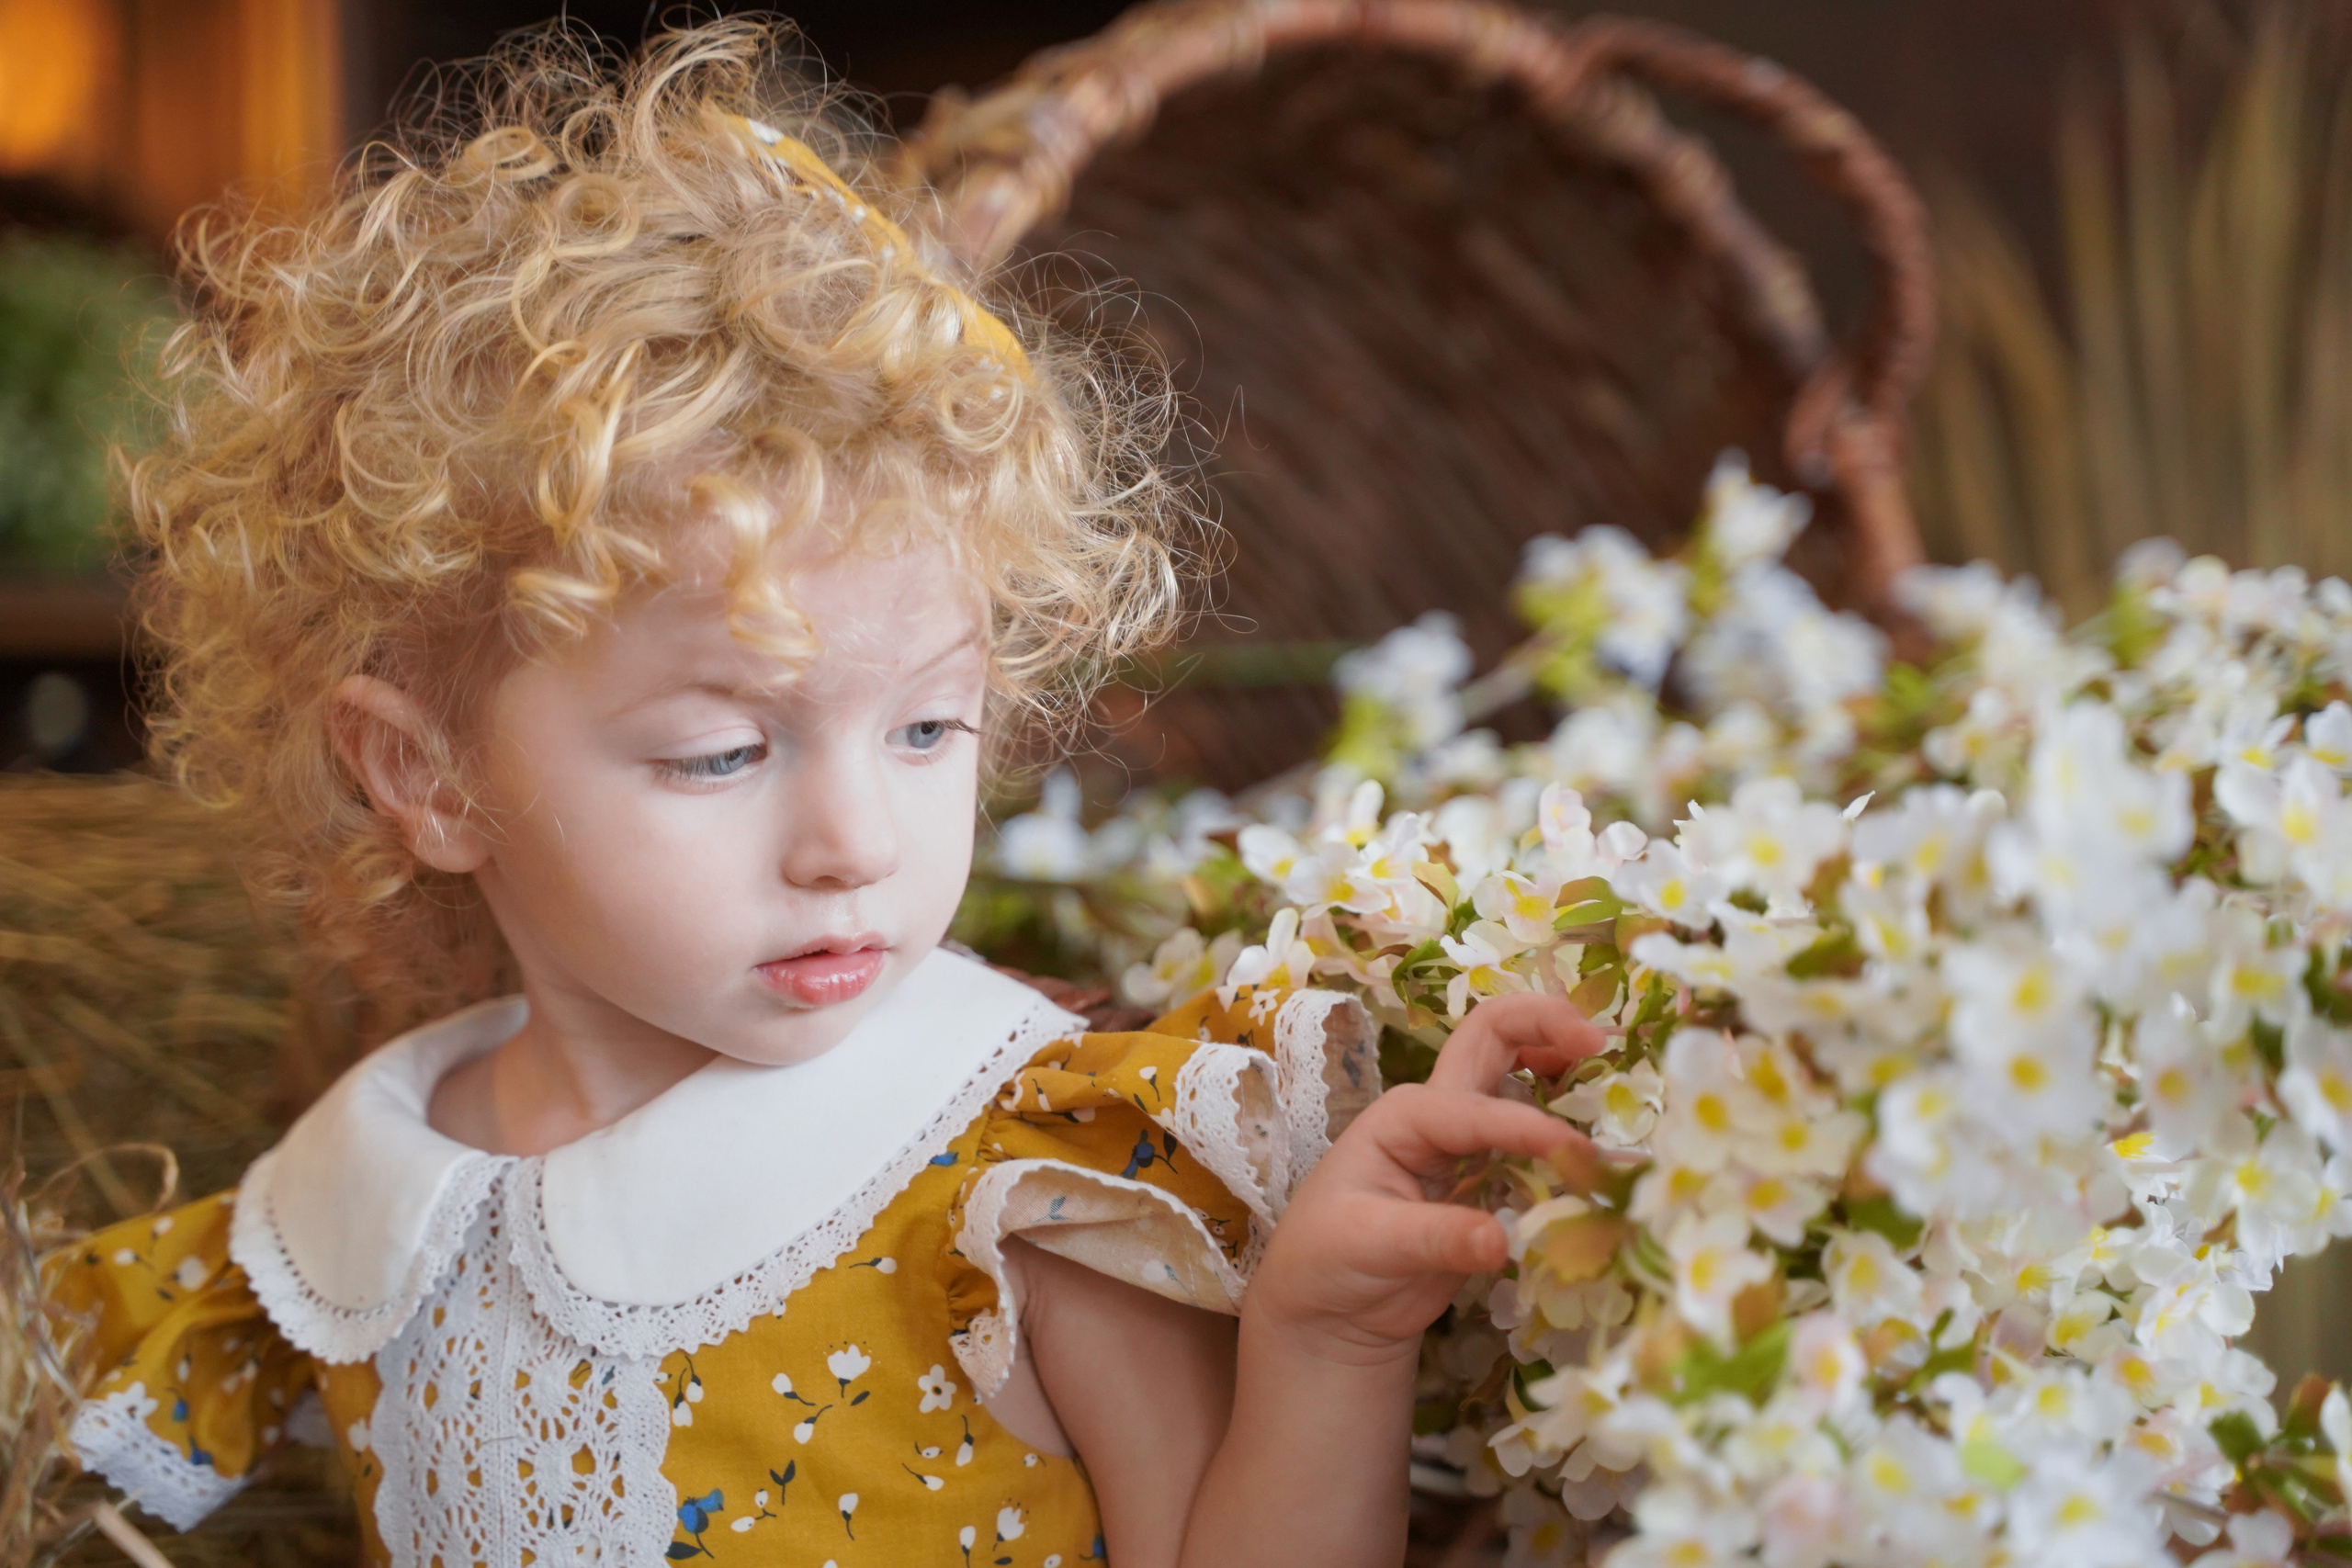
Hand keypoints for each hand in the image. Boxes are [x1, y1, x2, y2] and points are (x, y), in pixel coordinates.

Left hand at [1245, 993, 1605, 1361]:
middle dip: (1545, 1024)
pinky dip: (1576, 1148)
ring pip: (1523, 1085)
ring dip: (1568, 1073)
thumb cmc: (1326, 1257)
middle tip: (1601, 1037)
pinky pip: (1540, 1155)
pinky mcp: (1493, 1187)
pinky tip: (1616, 1163)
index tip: (1571, 1152)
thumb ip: (1436, 1239)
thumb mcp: (1368, 1244)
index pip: (1474, 1107)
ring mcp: (1471, 1148)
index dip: (1524, 1126)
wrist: (1328, 1307)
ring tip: (1622, 1080)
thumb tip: (1500, 1241)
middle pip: (1494, 1041)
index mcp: (1404, 1115)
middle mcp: (1441, 1116)